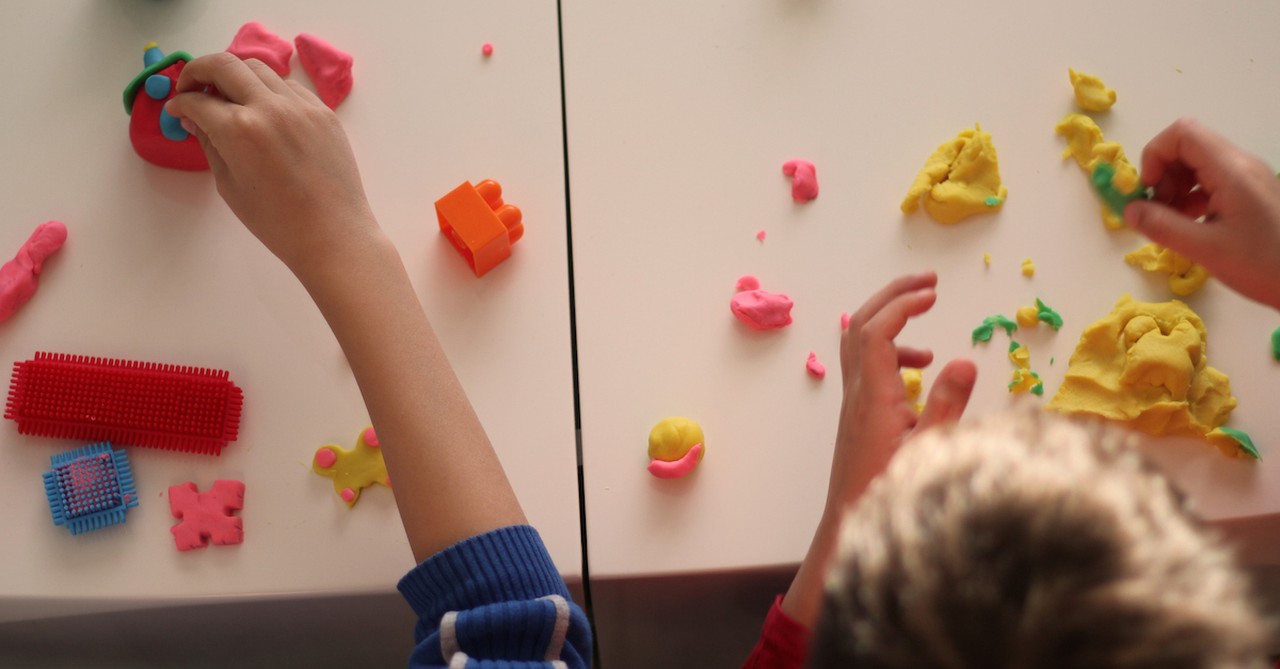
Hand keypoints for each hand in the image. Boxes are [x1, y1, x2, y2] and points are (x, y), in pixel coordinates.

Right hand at [164, 53, 377, 276]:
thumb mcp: (229, 185)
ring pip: (258, 68)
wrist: (333, 234)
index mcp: (240, 129)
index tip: (177, 110)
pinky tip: (264, 110)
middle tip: (192, 88)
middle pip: (224, 65)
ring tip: (227, 96)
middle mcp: (270, 107)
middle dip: (199, 71)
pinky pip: (289, 86)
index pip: (197, 100)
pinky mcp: (324, 112)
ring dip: (235, 75)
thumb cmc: (277, 222)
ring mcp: (301, 106)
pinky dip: (269, 89)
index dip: (180, 103)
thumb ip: (209, 143)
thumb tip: (195, 118)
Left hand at [830, 272, 976, 508]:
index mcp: (873, 398)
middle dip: (892, 295)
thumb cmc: (891, 495)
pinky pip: (868, 365)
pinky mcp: (858, 414)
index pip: (877, 334)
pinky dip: (891, 351)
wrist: (852, 526)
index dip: (902, 306)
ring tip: (926, 313)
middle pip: (861, 325)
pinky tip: (921, 367)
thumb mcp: (929, 453)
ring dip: (889, 319)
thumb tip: (965, 361)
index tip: (933, 293)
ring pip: (860, 343)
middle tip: (928, 280)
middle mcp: (857, 394)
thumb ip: (947, 406)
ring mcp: (854, 403)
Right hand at [1125, 118, 1279, 309]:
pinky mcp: (1252, 191)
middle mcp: (1241, 164)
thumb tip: (1128, 210)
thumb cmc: (1264, 265)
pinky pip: (1212, 179)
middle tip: (1157, 210)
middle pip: (1188, 144)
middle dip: (1162, 173)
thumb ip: (1162, 227)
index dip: (1154, 156)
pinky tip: (1191, 225)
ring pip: (1198, 162)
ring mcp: (1248, 177)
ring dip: (1175, 186)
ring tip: (1172, 221)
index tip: (1148, 192)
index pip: (1182, 133)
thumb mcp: (1206, 250)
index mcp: (1231, 170)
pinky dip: (1192, 196)